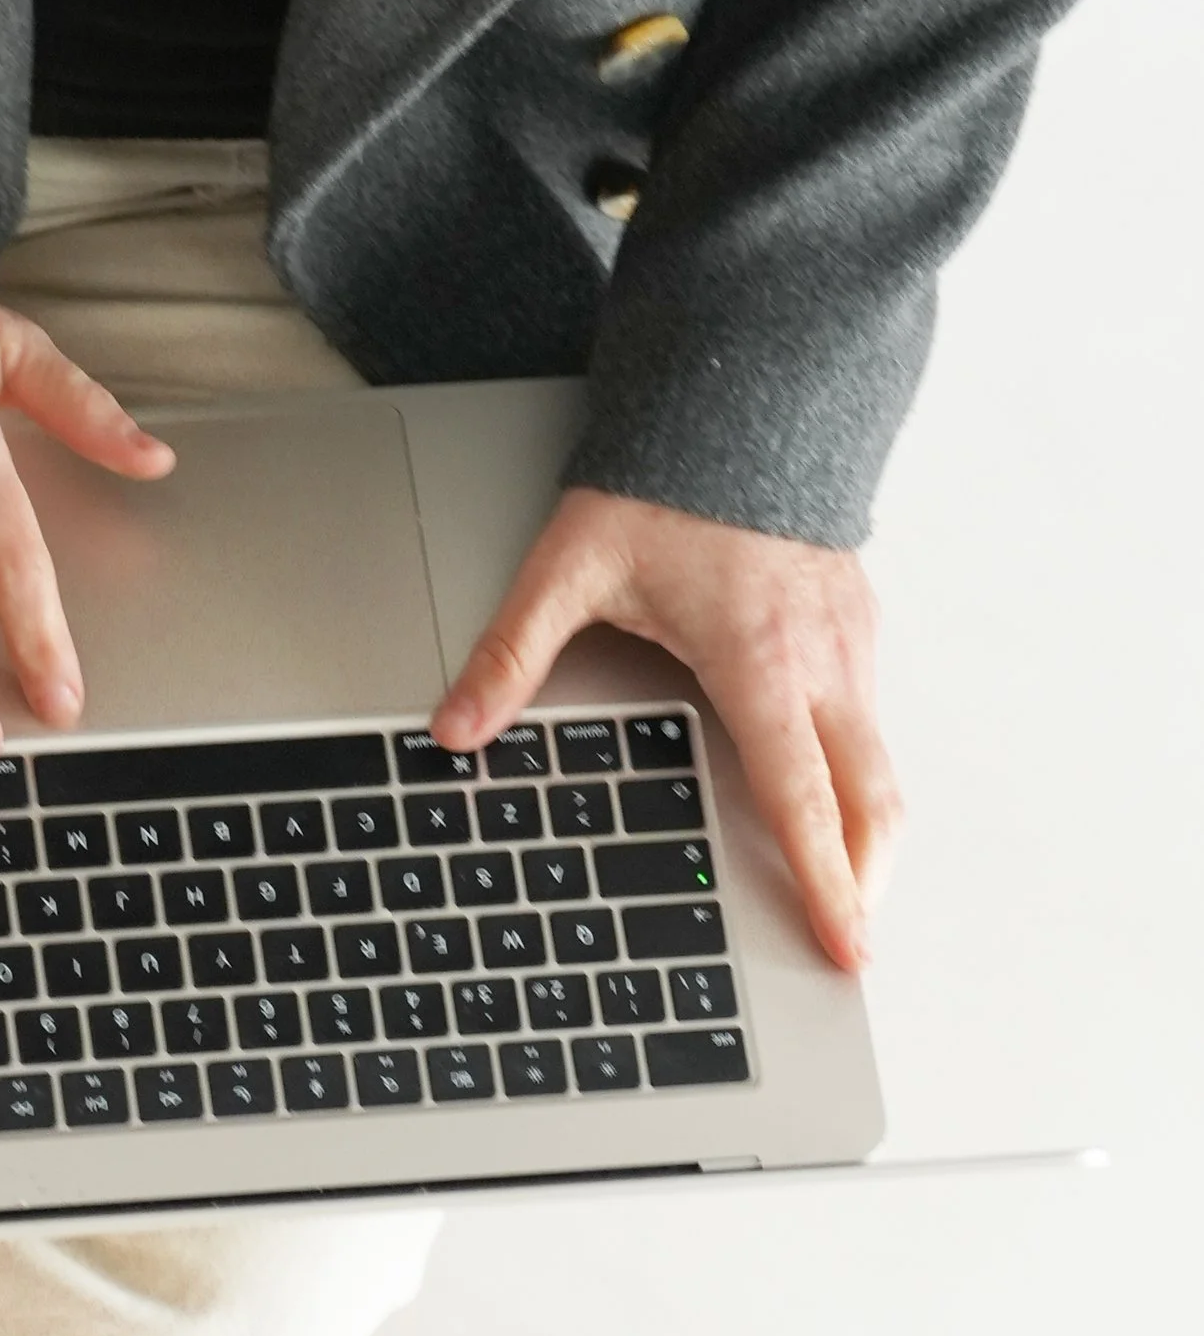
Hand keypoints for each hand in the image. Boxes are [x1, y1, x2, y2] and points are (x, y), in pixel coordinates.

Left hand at [429, 486, 899, 971]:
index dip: (825, 882)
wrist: (741, 392)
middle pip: (869, 799)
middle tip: (853, 939)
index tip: (846, 943)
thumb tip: (455, 727)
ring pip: (879, 760)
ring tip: (846, 883)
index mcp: (758, 663)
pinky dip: (864, 769)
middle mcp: (821, 659)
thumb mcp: (571, 567)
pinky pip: (872, 714)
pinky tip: (831, 791)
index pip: (801, 800)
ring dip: (869, 828)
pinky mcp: (859, 619)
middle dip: (868, 878)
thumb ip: (512, 655)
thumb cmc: (665, 479)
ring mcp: (852, 639)